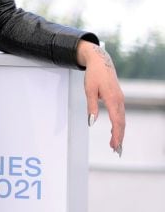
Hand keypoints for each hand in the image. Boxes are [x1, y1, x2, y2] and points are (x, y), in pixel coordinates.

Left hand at [78, 40, 125, 154]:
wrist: (101, 62)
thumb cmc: (93, 75)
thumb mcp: (89, 90)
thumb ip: (91, 107)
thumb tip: (91, 122)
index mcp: (112, 99)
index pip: (116, 121)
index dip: (116, 134)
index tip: (115, 144)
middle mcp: (119, 100)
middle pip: (121, 122)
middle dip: (119, 136)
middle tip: (115, 150)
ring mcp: (120, 99)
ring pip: (121, 119)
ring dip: (119, 132)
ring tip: (115, 144)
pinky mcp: (118, 98)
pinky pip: (120, 114)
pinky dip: (119, 124)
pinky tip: (115, 130)